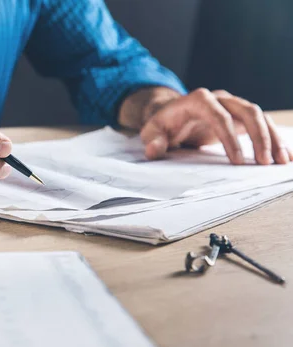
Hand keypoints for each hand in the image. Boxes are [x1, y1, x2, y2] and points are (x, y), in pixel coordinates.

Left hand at [139, 88, 292, 164]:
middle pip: (247, 111)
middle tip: (264, 163)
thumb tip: (154, 149)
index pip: (219, 116)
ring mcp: (233, 105)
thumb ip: (152, 140)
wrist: (170, 114)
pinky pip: (262, 123)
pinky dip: (274, 137)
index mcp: (198, 100)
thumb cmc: (162, 124)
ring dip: (272, 138)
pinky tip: (285, 154)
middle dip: (259, 137)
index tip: (237, 161)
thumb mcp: (151, 132)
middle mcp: (220, 99)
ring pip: (259, 116)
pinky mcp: (240, 115)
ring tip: (280, 162)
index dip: (230, 138)